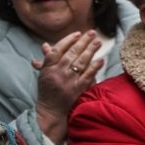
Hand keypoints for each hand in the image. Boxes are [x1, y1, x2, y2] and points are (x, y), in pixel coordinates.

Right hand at [34, 30, 103, 144]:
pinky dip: (94, 67)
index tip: (77, 34)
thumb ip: (47, 59)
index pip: (57, 50)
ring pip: (80, 62)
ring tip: (98, 42)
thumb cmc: (47, 91)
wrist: (51, 111)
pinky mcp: (77, 89)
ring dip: (90, 51)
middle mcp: (57, 73)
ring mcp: (68, 81)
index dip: (68, 40)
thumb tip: (45, 45)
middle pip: (71, 54)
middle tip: (92, 33)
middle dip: (83, 42)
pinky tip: (101, 60)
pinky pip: (88, 75)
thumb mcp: (44, 74)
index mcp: (47, 68)